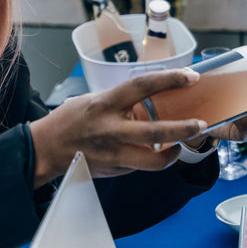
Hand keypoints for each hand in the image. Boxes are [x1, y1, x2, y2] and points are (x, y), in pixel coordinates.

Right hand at [28, 69, 207, 185]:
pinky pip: (141, 165)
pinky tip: (151, 151)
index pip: (143, 86)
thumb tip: (159, 96)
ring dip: (173, 153)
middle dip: (184, 129)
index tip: (192, 76)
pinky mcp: (116, 170)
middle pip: (156, 131)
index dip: (170, 79)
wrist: (46, 149)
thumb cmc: (72, 119)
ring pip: (154, 161)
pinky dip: (152, 158)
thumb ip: (125, 101)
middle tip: (201, 124)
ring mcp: (114, 154)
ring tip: (179, 145)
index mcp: (106, 104)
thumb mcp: (96, 100)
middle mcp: (111, 130)